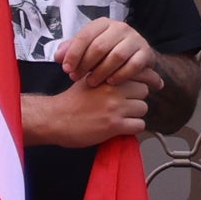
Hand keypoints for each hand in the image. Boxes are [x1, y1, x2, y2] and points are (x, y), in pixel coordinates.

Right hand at [21, 79, 149, 149]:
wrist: (53, 119)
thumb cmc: (68, 102)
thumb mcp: (86, 78)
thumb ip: (105, 74)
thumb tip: (122, 71)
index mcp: (107, 76)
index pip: (137, 73)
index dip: (142, 80)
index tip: (146, 85)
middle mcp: (113, 90)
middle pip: (143, 91)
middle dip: (136, 98)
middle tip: (125, 104)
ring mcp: (115, 107)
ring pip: (143, 108)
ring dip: (135, 114)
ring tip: (121, 117)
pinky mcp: (114, 125)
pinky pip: (139, 125)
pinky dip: (132, 128)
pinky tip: (121, 127)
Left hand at [58, 17, 154, 92]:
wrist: (133, 55)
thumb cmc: (104, 52)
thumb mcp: (86, 48)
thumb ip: (71, 50)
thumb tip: (58, 57)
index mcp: (103, 23)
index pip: (84, 36)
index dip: (73, 54)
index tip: (66, 69)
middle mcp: (120, 28)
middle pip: (99, 47)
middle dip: (85, 65)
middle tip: (76, 78)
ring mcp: (135, 39)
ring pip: (116, 56)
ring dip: (101, 72)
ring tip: (91, 83)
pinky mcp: (146, 52)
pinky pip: (134, 65)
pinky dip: (121, 75)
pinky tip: (110, 83)